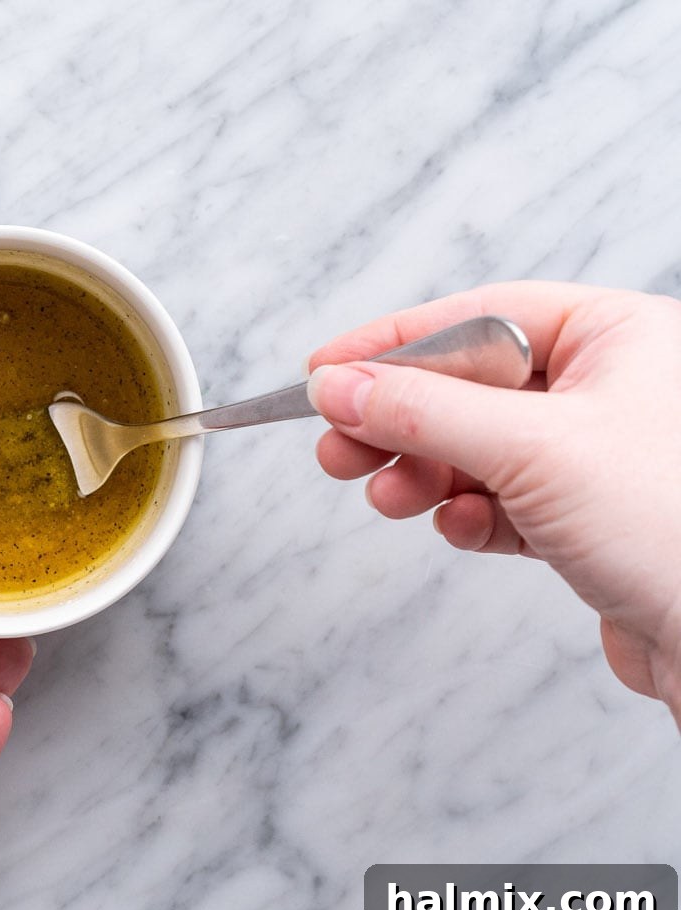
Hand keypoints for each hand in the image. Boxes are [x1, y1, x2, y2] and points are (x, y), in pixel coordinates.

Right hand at [306, 282, 680, 714]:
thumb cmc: (677, 529)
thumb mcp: (531, 449)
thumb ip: (422, 410)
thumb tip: (336, 385)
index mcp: (620, 336)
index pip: (479, 319)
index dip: (393, 343)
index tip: (324, 370)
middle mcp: (612, 387)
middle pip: (469, 386)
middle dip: (399, 421)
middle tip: (336, 446)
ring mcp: (599, 457)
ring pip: (478, 448)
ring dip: (425, 474)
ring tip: (389, 496)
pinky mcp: (589, 520)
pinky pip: (502, 502)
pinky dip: (468, 515)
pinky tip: (463, 529)